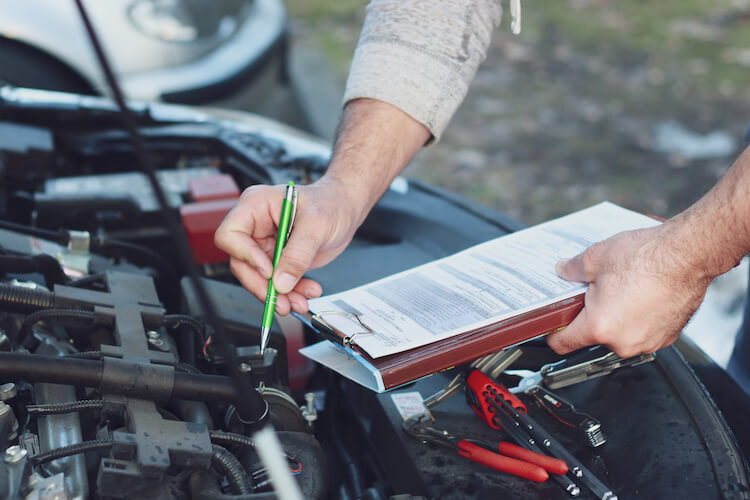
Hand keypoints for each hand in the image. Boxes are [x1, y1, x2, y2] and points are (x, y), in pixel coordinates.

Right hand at [214, 179, 361, 314]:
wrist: (345, 210)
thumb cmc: (330, 202)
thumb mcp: (317, 224)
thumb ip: (298, 253)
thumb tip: (281, 281)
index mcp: (256, 205)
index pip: (231, 235)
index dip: (246, 256)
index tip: (268, 271)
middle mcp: (255, 226)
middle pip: (242, 262)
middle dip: (262, 285)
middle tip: (280, 300)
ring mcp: (265, 244)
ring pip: (259, 278)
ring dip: (278, 295)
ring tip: (298, 302)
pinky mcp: (277, 260)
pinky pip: (275, 283)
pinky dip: (290, 293)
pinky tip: (305, 293)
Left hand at [546, 225, 711, 357]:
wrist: (689, 254)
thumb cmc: (649, 257)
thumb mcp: (595, 257)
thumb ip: (571, 270)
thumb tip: (563, 271)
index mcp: (600, 327)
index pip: (562, 344)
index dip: (553, 332)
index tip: (552, 325)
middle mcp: (623, 342)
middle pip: (593, 336)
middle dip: (590, 315)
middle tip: (593, 292)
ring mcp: (647, 342)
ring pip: (619, 334)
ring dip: (615, 316)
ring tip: (621, 290)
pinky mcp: (667, 337)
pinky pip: (641, 331)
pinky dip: (637, 318)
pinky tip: (639, 295)